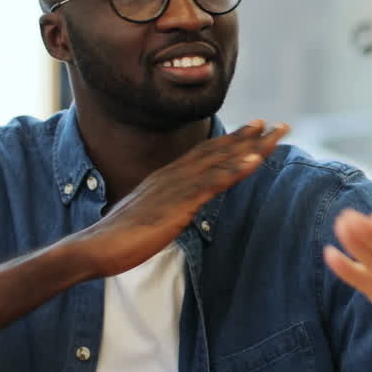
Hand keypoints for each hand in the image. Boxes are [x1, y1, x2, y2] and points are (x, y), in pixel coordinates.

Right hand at [69, 120, 288, 278]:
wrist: (96, 247)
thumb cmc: (119, 238)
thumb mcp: (150, 217)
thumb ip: (167, 209)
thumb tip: (179, 211)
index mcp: (166, 178)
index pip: (204, 154)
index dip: (230, 142)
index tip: (252, 130)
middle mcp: (174, 175)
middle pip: (218, 151)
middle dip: (248, 137)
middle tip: (275, 124)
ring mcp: (177, 186)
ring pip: (221, 160)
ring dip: (252, 146)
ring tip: (276, 133)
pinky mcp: (179, 202)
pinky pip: (213, 181)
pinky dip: (236, 168)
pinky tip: (256, 159)